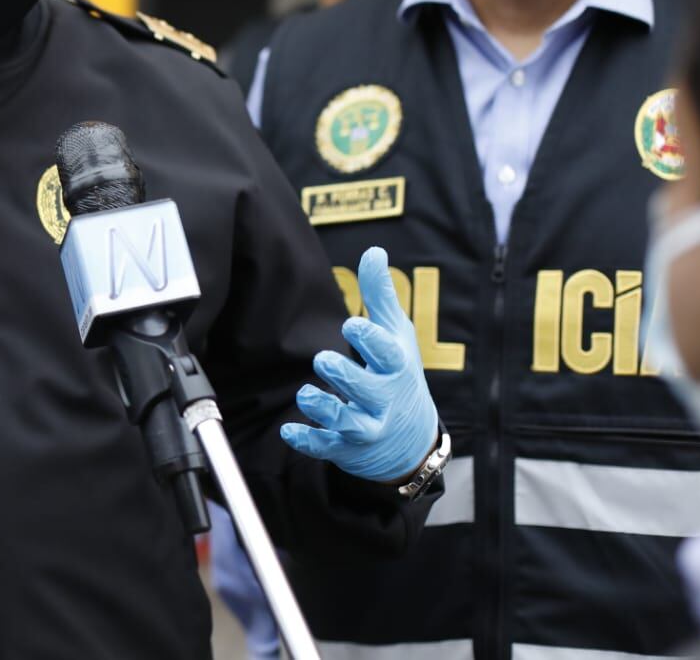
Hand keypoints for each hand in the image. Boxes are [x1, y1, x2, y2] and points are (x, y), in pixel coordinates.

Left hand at [280, 246, 439, 483]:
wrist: (412, 440)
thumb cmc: (398, 375)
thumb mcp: (396, 336)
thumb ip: (381, 295)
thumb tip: (374, 251)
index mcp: (396, 369)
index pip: (387, 354)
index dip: (370, 341)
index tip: (351, 326)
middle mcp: (384, 400)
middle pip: (365, 388)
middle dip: (344, 375)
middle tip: (324, 361)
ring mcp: (367, 427)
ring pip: (346, 421)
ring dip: (324, 408)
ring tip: (306, 394)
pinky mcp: (347, 448)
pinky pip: (327, 447)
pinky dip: (308, 441)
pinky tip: (288, 431)